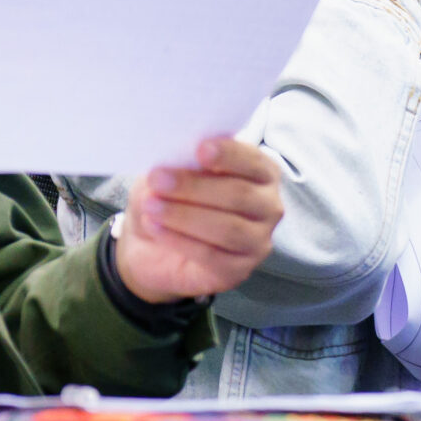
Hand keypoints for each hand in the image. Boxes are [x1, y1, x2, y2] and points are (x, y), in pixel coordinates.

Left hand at [113, 136, 284, 303]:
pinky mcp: (238, 271)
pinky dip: (179, 240)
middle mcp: (268, 207)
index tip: (201, 149)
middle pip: (239, 195)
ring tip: (151, 206)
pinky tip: (154, 227)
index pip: (254, 161)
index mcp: (262, 173)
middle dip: (195, 187)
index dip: (229, 154)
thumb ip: (184, 161)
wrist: (152, 243)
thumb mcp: (173, 170)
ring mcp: (257, 242)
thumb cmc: (172, 197)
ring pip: (228, 229)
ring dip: (184, 215)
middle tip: (158, 179)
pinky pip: (211, 256)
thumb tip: (180, 155)